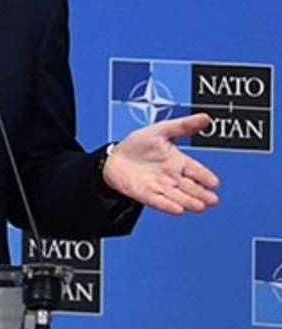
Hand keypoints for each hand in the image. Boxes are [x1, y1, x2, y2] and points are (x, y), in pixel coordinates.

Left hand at [103, 113, 221, 214]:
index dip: (205, 176)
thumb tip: (205, 118)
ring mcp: (159, 186)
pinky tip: (179, 210)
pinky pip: (158, 201)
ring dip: (188, 201)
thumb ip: (183, 126)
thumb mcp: (161, 130)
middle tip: (212, 200)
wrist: (114, 157)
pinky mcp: (145, 194)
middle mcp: (172, 177)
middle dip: (201, 193)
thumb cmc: (138, 144)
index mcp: (179, 162)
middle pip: (190, 187)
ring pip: (176, 196)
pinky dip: (168, 205)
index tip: (214, 183)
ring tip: (200, 206)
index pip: (196, 170)